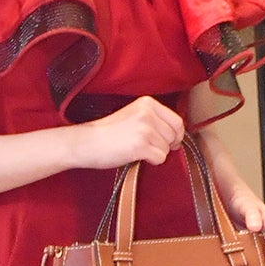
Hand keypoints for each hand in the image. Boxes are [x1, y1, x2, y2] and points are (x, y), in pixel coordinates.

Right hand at [70, 96, 184, 169]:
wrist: (87, 142)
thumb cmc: (108, 133)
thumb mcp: (133, 115)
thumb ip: (154, 120)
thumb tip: (177, 136)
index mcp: (148, 103)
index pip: (177, 121)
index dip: (176, 135)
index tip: (169, 142)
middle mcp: (148, 113)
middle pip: (174, 136)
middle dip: (166, 145)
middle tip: (150, 148)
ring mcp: (145, 129)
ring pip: (167, 148)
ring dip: (156, 153)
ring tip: (138, 150)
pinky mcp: (141, 145)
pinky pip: (160, 158)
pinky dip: (151, 161)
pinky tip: (137, 156)